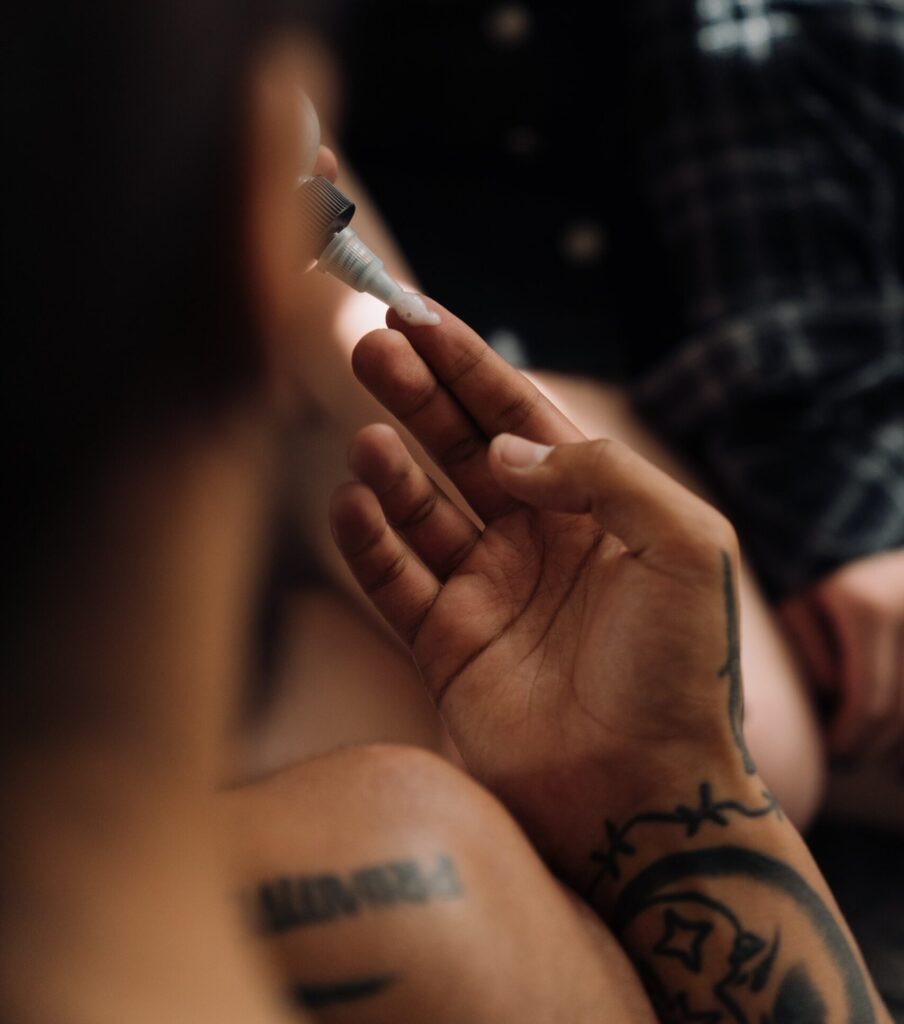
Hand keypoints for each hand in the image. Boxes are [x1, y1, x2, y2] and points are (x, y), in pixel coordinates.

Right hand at [329, 304, 753, 873]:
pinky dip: (368, 540)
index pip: (519, 417)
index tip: (416, 317)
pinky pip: (394, 580)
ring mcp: (488, 594)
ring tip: (371, 441)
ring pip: (421, 509)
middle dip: (417, 395)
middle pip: (459, 449)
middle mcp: (535, 543)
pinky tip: (352, 503)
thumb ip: (603, 472)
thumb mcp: (684, 542)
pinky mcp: (446, 647)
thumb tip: (507, 451)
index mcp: (594, 511)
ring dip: (390, 468)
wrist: (644, 793)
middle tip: (370, 346)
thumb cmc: (680, 671)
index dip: (468, 366)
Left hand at [781, 550, 903, 763]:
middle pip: (899, 714)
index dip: (849, 737)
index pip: (866, 700)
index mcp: (870, 610)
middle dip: (871, 746)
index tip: (829, 751)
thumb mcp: (799, 606)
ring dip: (897, 746)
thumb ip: (806, 652)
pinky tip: (894, 751)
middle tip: (845, 760)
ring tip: (870, 754)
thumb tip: (831, 699)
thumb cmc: (828, 589)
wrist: (883, 561)